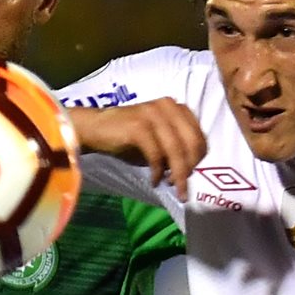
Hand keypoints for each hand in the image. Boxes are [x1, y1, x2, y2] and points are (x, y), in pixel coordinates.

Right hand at [69, 100, 206, 199]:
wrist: (95, 128)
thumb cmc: (128, 137)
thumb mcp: (158, 140)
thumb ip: (175, 148)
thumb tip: (189, 170)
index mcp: (176, 108)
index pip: (200, 136)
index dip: (198, 159)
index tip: (189, 175)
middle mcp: (168, 106)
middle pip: (191, 143)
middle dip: (190, 169)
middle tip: (182, 186)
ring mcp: (153, 114)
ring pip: (175, 150)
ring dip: (177, 174)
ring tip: (173, 187)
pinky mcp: (139, 126)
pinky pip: (156, 154)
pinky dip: (157, 171)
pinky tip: (154, 180)